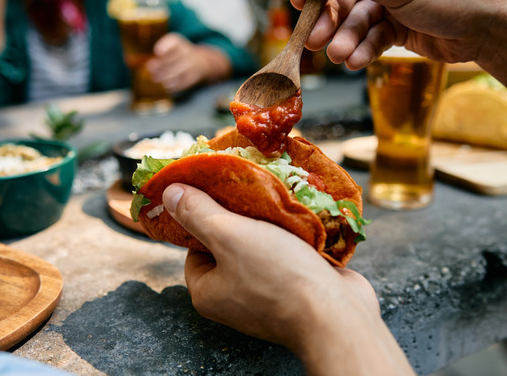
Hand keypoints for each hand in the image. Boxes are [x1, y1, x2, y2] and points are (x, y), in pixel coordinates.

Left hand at [146, 34, 230, 92]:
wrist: (201, 63)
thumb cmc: (175, 55)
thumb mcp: (167, 49)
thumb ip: (151, 54)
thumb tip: (128, 61)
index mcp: (178, 42)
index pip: (173, 41)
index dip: (166, 46)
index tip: (157, 52)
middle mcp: (187, 52)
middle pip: (176, 58)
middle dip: (162, 64)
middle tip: (150, 69)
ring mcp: (192, 65)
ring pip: (180, 71)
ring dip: (166, 76)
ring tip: (156, 79)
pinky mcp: (193, 77)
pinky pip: (184, 82)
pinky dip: (174, 86)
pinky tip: (165, 87)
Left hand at [163, 184, 377, 347]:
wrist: (337, 315)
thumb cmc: (279, 277)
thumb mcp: (230, 236)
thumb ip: (199, 212)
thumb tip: (169, 193)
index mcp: (209, 292)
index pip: (194, 246)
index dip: (205, 216)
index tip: (222, 192)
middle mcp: (235, 298)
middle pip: (231, 244)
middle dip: (246, 216)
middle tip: (256, 190)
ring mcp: (269, 295)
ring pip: (263, 247)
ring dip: (274, 223)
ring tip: (282, 199)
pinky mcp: (299, 289)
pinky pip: (291, 255)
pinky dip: (297, 236)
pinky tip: (305, 217)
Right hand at [290, 0, 506, 68]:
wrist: (494, 28)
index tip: (299, 0)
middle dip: (330, 17)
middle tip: (314, 39)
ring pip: (357, 18)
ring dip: (346, 38)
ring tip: (340, 56)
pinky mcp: (401, 24)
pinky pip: (373, 35)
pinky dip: (364, 48)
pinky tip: (357, 61)